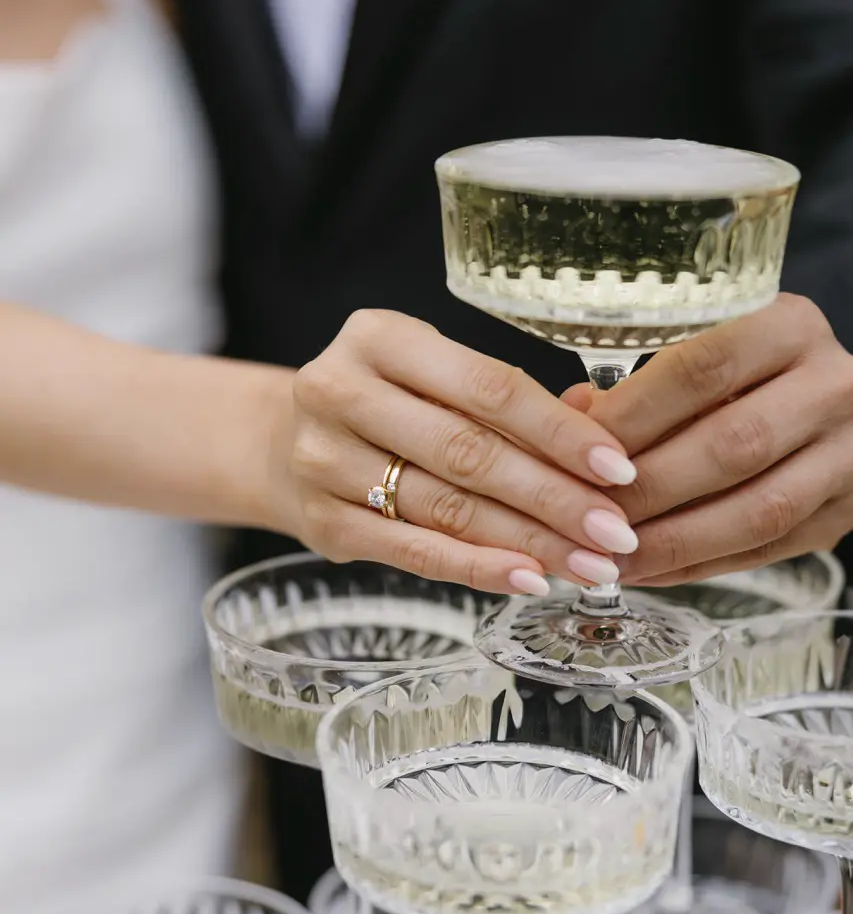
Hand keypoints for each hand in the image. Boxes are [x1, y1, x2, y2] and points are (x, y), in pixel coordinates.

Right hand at [277, 309, 639, 593]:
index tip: (618, 468)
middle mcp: (339, 391)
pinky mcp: (322, 524)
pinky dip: (477, 568)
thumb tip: (605, 439)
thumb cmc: (389, 402)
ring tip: (589, 565)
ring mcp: (323, 460)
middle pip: (468, 453)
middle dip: (554, 497)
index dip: (558, 431)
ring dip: (528, 542)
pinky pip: (414, 553)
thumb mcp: (436, 374)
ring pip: (446, 508)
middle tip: (615, 532)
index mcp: (378, 337)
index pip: (486, 387)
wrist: (287, 441)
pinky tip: (529, 577)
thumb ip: (509, 403)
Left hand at [568, 293, 852, 583]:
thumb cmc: (755, 373)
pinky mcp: (844, 513)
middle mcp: (831, 389)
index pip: (702, 370)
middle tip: (588, 514)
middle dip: (649, 487)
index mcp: (789, 329)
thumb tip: (576, 412)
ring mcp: (847, 455)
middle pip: (732, 445)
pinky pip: (767, 550)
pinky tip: (649, 569)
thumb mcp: (711, 350)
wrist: (843, 407)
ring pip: (757, 510)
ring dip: (674, 541)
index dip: (635, 415)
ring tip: (613, 556)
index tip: (580, 450)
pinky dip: (699, 564)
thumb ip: (647, 382)